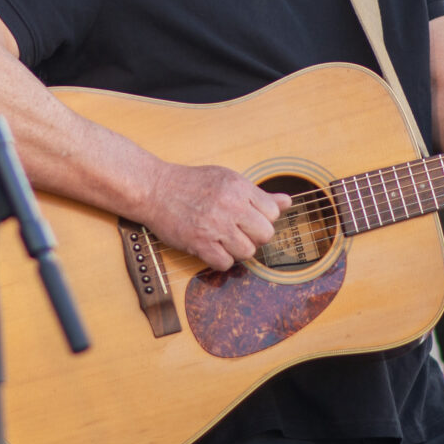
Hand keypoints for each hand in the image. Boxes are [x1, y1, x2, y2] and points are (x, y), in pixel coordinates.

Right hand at [146, 163, 282, 271]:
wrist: (155, 188)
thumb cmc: (192, 184)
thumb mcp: (227, 179)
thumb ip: (258, 194)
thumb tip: (288, 202)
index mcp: (239, 187)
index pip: (273, 213)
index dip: (263, 219)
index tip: (248, 219)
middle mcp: (230, 205)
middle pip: (265, 235)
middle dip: (254, 237)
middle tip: (237, 233)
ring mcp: (215, 225)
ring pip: (247, 252)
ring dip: (237, 251)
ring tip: (223, 241)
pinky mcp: (199, 243)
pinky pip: (225, 263)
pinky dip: (220, 260)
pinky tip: (211, 249)